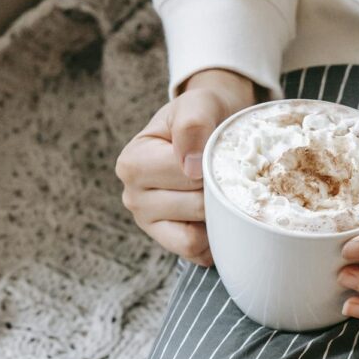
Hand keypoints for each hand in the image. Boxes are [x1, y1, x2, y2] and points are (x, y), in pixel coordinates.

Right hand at [115, 68, 260, 264]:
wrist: (212, 125)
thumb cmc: (203, 115)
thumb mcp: (198, 105)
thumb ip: (192, 124)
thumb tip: (190, 165)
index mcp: (132, 163)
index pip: (185, 176)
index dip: (212, 164)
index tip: (217, 150)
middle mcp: (133, 196)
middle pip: (195, 206)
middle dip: (219, 190)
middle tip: (226, 171)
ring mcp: (149, 223)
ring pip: (196, 235)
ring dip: (219, 215)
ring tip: (222, 190)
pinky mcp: (168, 242)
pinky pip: (197, 253)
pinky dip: (214, 238)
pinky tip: (218, 214)